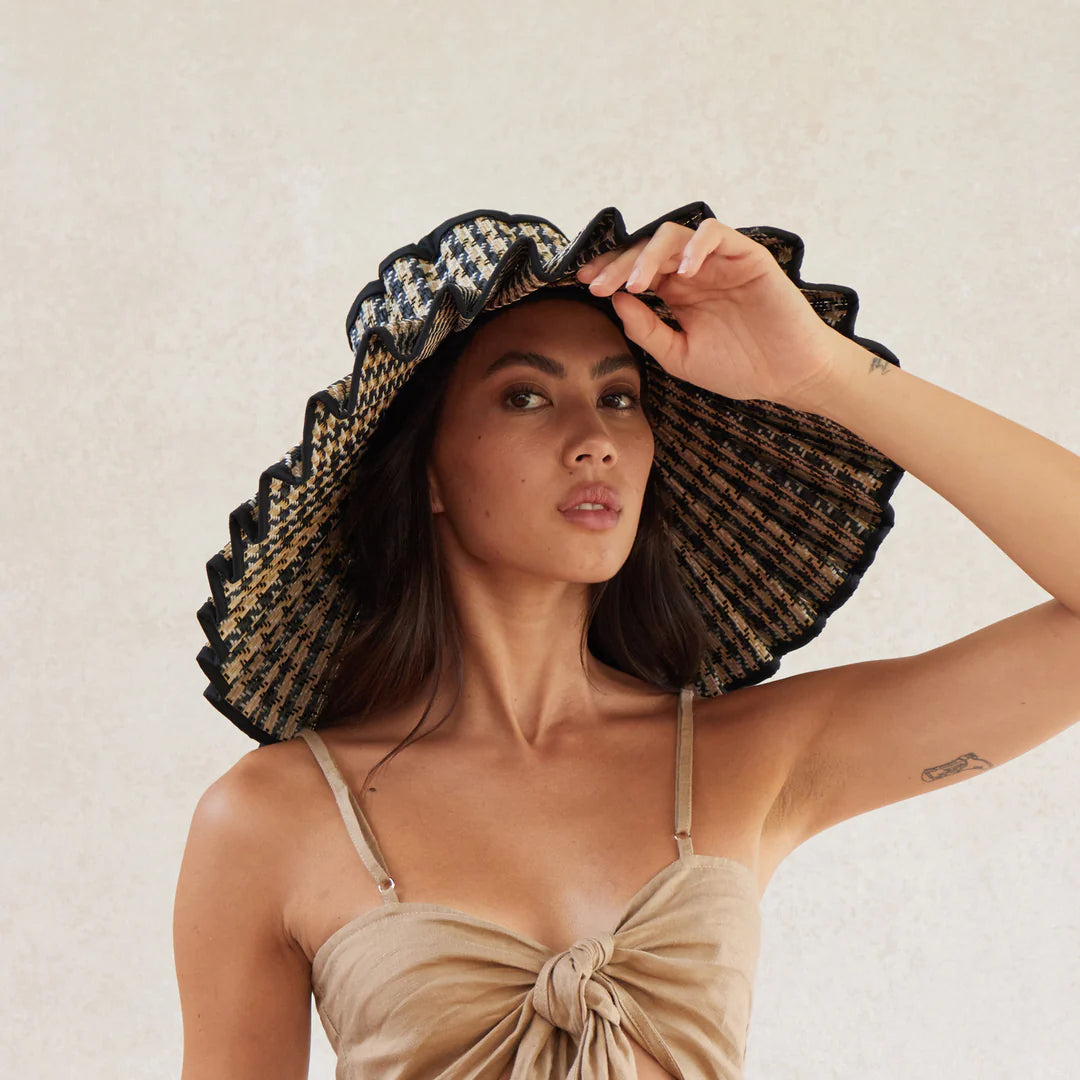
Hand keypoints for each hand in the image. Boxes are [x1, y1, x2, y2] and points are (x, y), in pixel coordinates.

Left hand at [576, 218, 844, 406]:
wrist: (787, 375)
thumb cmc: (736, 368)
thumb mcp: (678, 356)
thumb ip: (647, 331)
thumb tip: (615, 301)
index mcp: (676, 293)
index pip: (634, 270)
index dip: (609, 272)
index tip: (584, 285)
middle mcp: (694, 271)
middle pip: (646, 249)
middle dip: (618, 263)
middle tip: (599, 284)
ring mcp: (719, 261)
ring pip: (675, 235)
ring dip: (650, 255)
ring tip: (637, 284)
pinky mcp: (746, 255)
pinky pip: (716, 233)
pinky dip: (695, 245)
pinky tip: (682, 271)